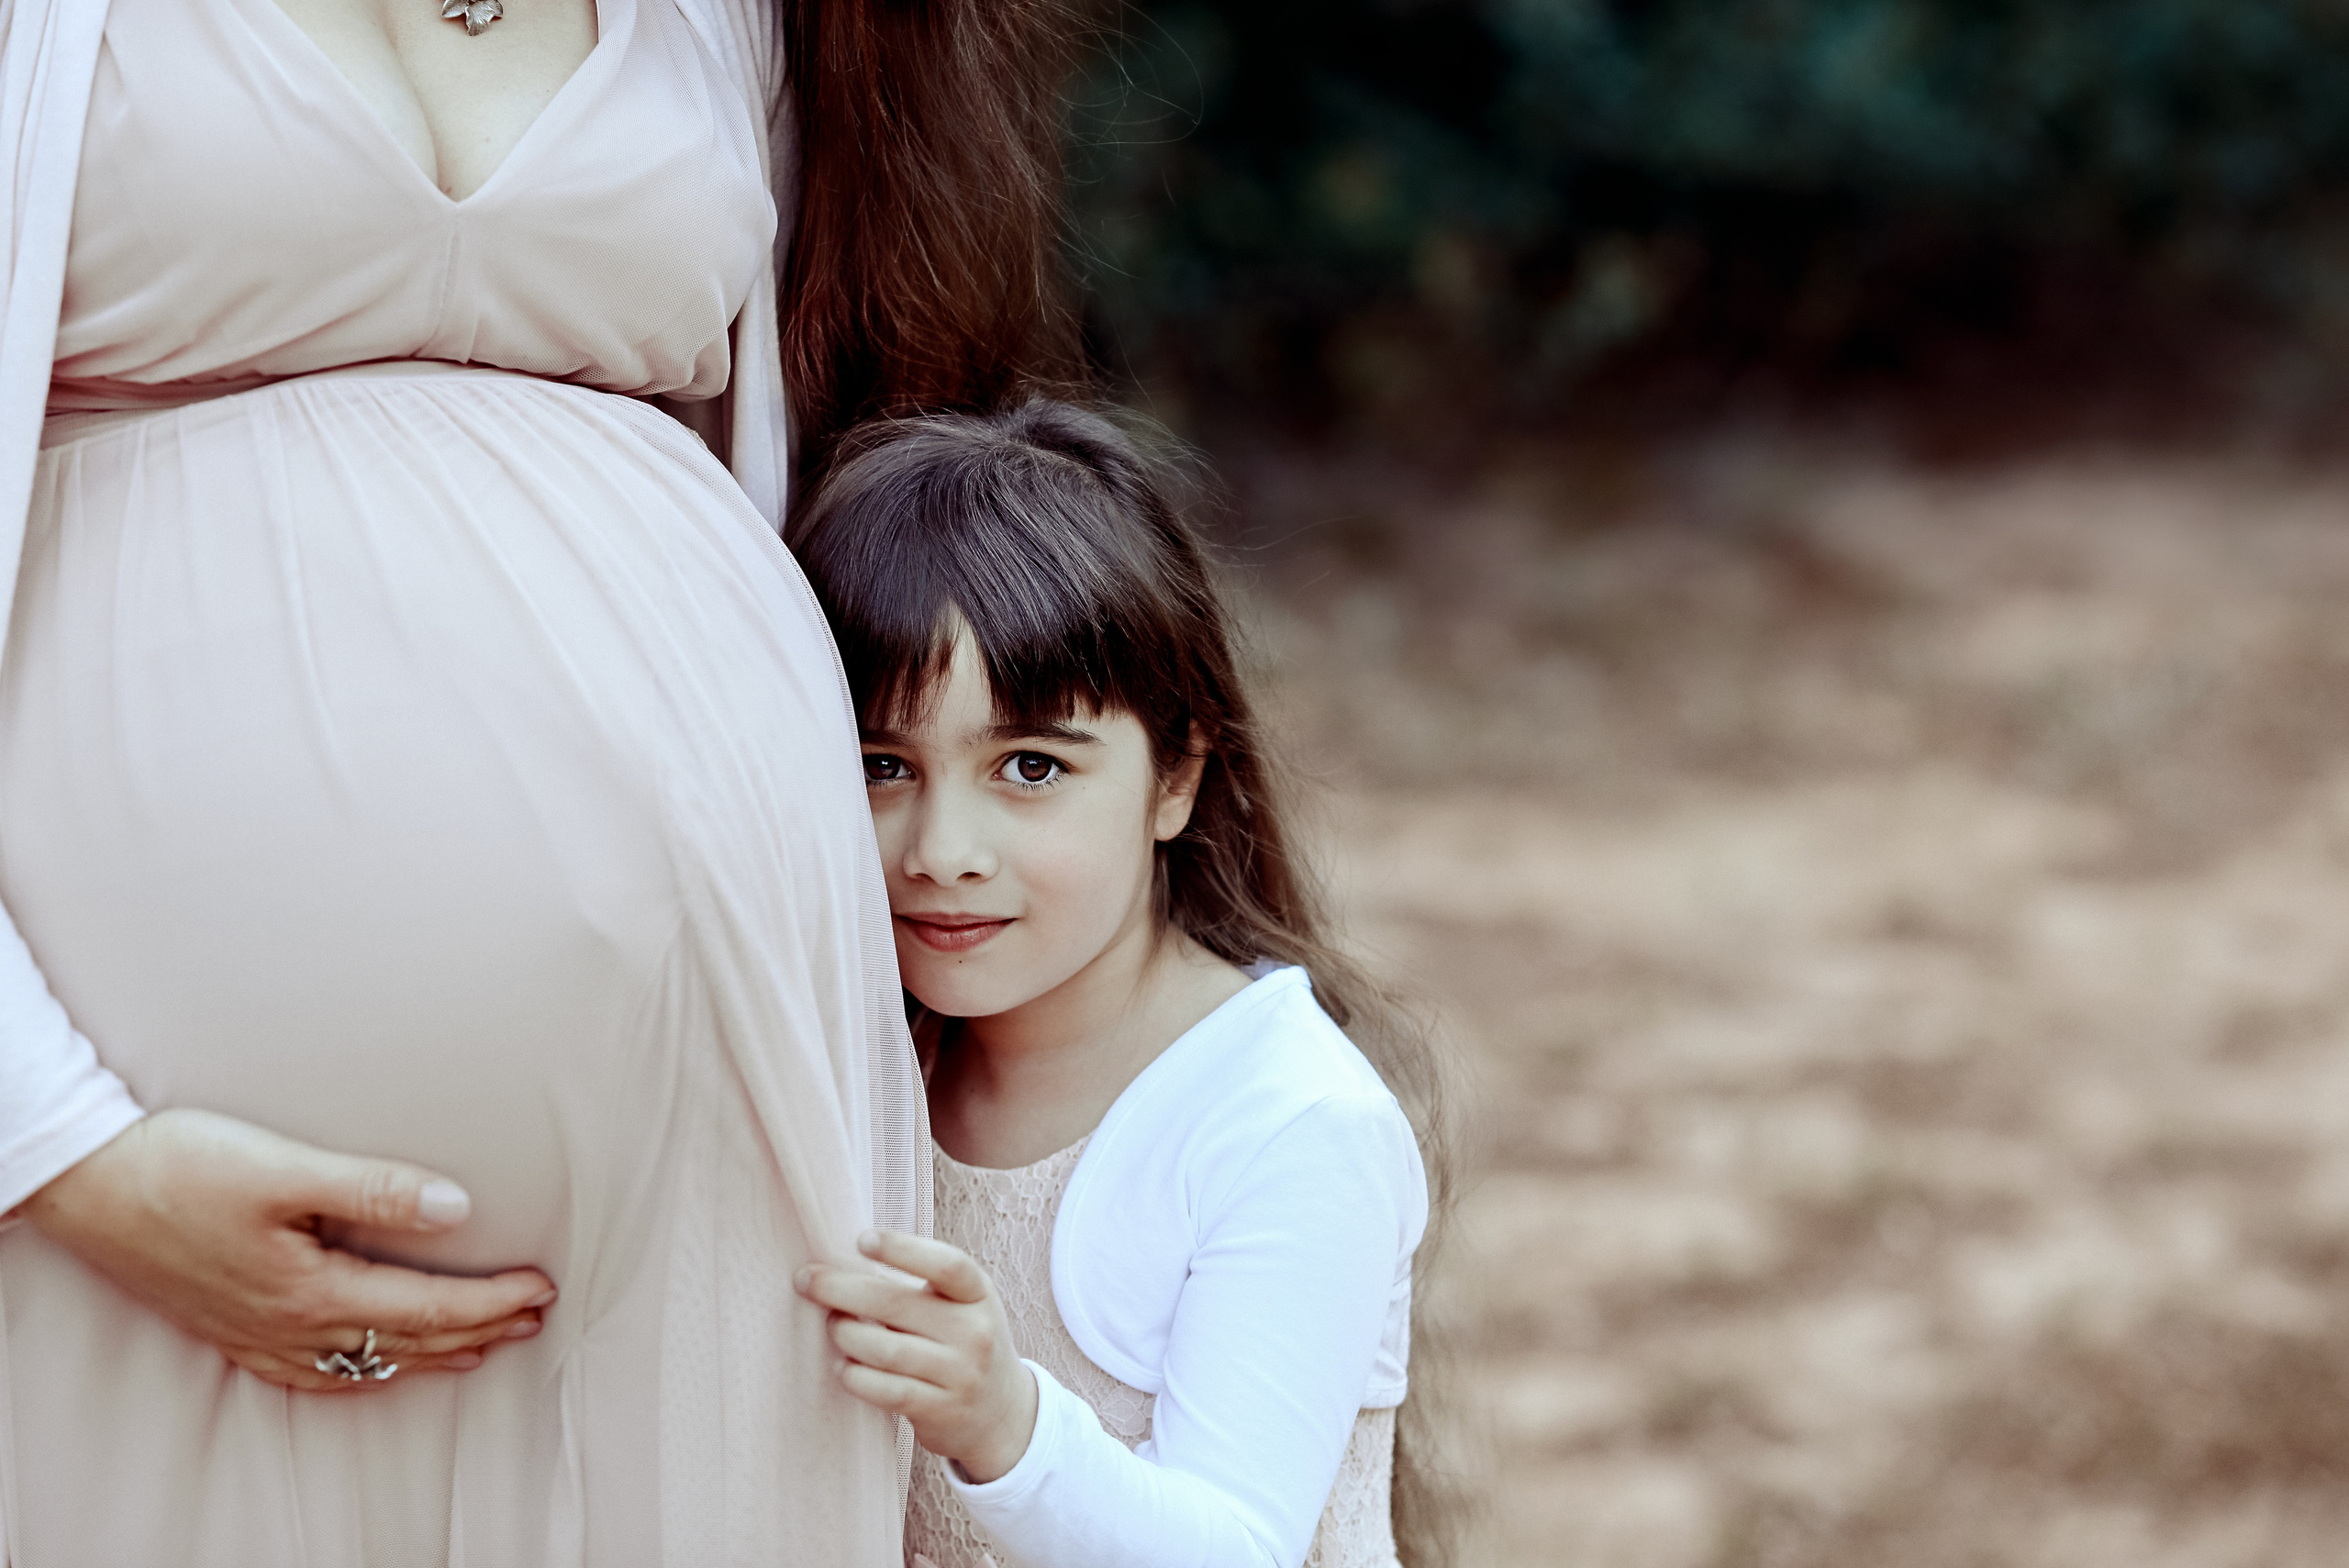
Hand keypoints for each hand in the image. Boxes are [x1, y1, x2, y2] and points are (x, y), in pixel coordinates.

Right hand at [22, 1108, 555, 1391]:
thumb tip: (456, 1207)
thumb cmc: (181, 1165)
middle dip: (479, 1331)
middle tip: (534, 1318)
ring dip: (431, 1353)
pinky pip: (314, 1372)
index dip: (491, 1301)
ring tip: (481, 1345)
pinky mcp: (232, 1327)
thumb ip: (374, 1189)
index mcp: (311, 1290)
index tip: (542, 1288)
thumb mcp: (284, 1168)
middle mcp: (288, 1327)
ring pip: (365, 1361)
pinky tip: (376, 1365)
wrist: (87, 1186)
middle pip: (406, 1341)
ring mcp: (257, 1334)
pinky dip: (363, 1371)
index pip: (427, 1306)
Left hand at [794, 1229, 1039, 1483]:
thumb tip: (844, 1266)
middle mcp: (974, 1332)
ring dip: (846, 1334)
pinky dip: (856, 1376)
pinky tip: (843, 1367)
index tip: (862, 1240)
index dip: (903, 1249)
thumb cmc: (965, 1345)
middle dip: (842, 1289)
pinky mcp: (940, 1410)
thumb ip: (921, 1288)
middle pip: (898, 1304)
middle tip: (807, 1280)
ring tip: (832, 1326)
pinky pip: (886, 1390)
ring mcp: (959, 1374)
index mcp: (979, 1294)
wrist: (1001, 1414)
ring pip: (886, 1349)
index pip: (947, 1264)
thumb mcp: (963, 1307)